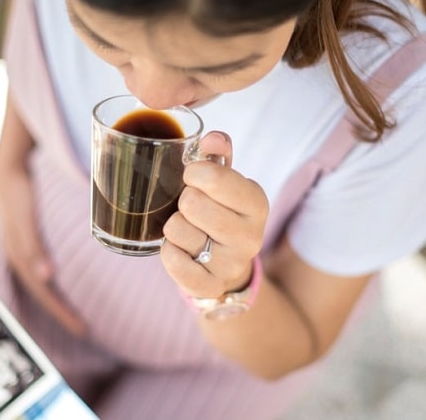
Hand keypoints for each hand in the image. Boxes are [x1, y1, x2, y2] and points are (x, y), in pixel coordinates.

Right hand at [0, 167, 86, 335]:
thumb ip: (33, 247)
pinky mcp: (29, 244)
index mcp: (20, 258)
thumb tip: (46, 278)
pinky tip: (66, 286)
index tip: (83, 329)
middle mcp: (21, 258)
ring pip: (42, 285)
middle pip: (43, 294)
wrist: (10, 169)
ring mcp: (23, 251)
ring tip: (78, 317)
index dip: (62, 313)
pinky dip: (54, 284)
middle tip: (85, 331)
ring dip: (58, 301)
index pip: (44, 294)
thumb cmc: (21, 194)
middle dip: (62, 313)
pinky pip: (42, 272)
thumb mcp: (25, 220)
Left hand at [161, 131, 268, 297]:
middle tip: (192, 208)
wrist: (228, 267)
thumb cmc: (221, 213)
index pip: (215, 177)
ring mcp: (232, 264)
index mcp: (256, 202)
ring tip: (189, 230)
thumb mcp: (226, 182)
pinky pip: (172, 262)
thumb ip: (218, 155)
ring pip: (176, 230)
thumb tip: (213, 138)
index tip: (193, 178)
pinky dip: (168, 252)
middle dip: (183, 201)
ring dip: (174, 227)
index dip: (193, 172)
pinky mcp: (210, 286)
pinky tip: (181, 251)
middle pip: (191, 203)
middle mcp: (251, 235)